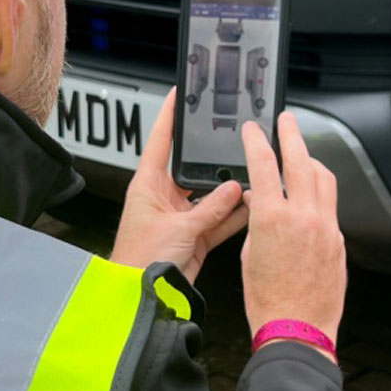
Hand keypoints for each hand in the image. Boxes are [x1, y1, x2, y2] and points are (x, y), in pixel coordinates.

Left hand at [110, 89, 248, 280]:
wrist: (141, 296)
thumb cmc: (140, 260)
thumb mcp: (179, 227)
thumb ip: (210, 207)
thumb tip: (233, 188)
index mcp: (148, 186)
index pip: (160, 141)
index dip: (169, 116)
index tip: (180, 94)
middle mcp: (163, 198)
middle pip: (191, 169)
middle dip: (212, 160)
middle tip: (232, 143)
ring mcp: (180, 218)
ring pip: (210, 196)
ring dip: (228, 192)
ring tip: (250, 178)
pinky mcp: (193, 237)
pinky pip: (218, 220)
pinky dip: (233, 216)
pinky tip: (250, 208)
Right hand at [240, 112, 346, 350]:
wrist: (297, 330)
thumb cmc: (267, 301)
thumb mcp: (249, 255)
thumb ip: (256, 222)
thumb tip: (259, 202)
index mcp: (273, 219)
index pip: (264, 165)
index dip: (257, 140)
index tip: (253, 129)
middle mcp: (304, 217)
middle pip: (301, 161)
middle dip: (292, 135)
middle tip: (286, 120)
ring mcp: (326, 228)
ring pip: (324, 179)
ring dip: (311, 161)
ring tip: (301, 155)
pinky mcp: (338, 242)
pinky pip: (330, 207)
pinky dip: (318, 195)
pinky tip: (309, 198)